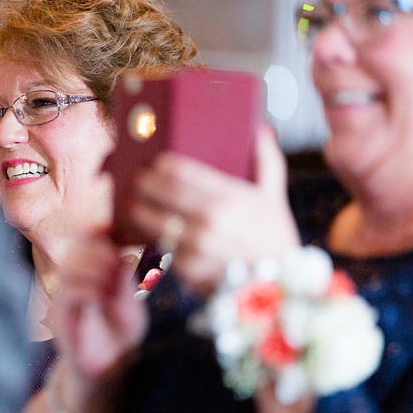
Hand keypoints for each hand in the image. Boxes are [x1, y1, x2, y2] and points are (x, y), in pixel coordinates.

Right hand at [44, 230, 149, 412]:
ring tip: (113, 282)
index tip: (123, 241)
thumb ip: (124, 278)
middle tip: (119, 263)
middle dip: (100, 249)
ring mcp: (67, 296)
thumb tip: (119, 253)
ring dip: (94, 268)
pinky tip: (104, 296)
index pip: (88, 236)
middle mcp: (76, 279)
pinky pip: (69, 294)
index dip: (101, 232)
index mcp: (93, 269)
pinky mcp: (63, 318)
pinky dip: (89, 290)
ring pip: (69, 266)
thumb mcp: (130, 300)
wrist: (109, 367)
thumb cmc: (122, 331)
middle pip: (77, 246)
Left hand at [129, 125, 298, 296]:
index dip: (160, 164)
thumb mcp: (274, 195)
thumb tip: (261, 129)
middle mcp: (209, 220)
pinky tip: (146, 231)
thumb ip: (266, 159)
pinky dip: (151, 238)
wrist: (278, 283)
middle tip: (136, 178)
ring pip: (152, 221)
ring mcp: (196, 246)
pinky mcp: (188, 269)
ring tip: (133, 203)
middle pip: (159, 192)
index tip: (155, 161)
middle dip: (142, 183)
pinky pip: (161, 248)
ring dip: (137, 210)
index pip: (180, 171)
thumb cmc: (274, 236)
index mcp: (229, 196)